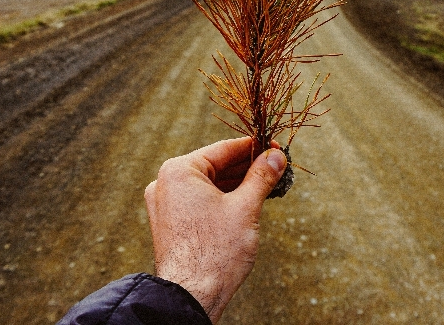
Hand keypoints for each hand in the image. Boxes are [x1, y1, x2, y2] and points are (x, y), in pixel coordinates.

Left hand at [144, 137, 286, 322]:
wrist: (191, 296)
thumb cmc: (216, 252)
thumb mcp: (245, 207)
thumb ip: (261, 177)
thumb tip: (276, 156)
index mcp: (178, 171)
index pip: (223, 150)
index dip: (254, 148)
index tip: (275, 148)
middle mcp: (166, 183)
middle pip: (215, 167)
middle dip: (247, 168)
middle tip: (277, 167)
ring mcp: (165, 205)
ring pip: (209, 185)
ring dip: (237, 185)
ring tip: (268, 186)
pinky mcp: (170, 223)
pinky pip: (200, 202)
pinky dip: (223, 200)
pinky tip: (247, 202)